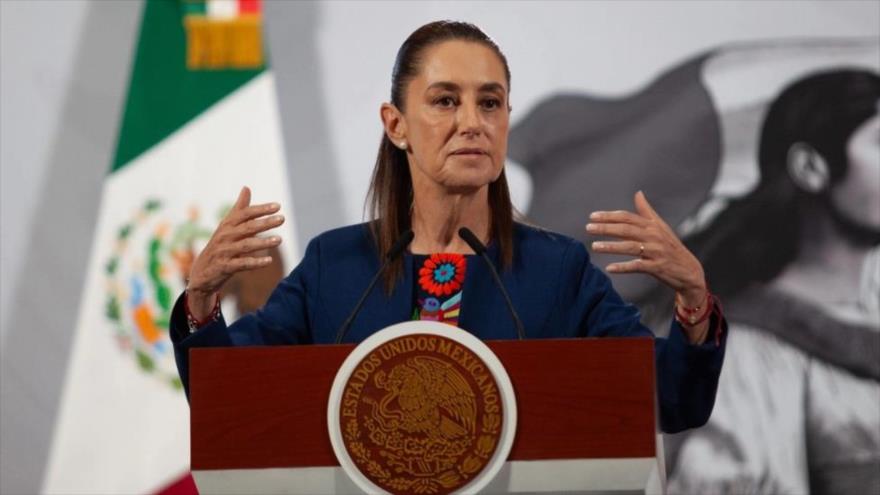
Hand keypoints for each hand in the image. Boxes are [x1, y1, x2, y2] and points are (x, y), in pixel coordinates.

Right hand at [187, 186, 283, 318]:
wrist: (202, 272)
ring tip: (279, 240)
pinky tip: (269, 261)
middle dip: (265, 223)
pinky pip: (242, 264)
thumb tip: (246, 187)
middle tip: (282, 219)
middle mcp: (225, 236)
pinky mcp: (224, 267)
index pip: (245, 214)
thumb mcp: (227, 226)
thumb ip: (239, 209)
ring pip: (246, 245)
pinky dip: (255, 262)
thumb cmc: (220, 246)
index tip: (278, 206)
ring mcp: (224, 251)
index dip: (261, 209)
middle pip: (247, 228)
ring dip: (263, 242)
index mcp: (227, 225)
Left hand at [586, 191, 706, 307]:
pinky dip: (624, 267)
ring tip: (594, 246)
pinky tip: (609, 268)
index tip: (592, 216)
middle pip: (626, 229)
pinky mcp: (658, 267)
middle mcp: (654, 236)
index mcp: (652, 225)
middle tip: (588, 228)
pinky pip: (638, 266)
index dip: (609, 216)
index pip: (627, 217)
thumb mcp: (661, 227)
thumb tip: (638, 193)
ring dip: (611, 246)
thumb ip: (647, 211)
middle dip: (606, 228)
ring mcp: (656, 252)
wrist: (689, 270)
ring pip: (630, 247)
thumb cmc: (671, 247)